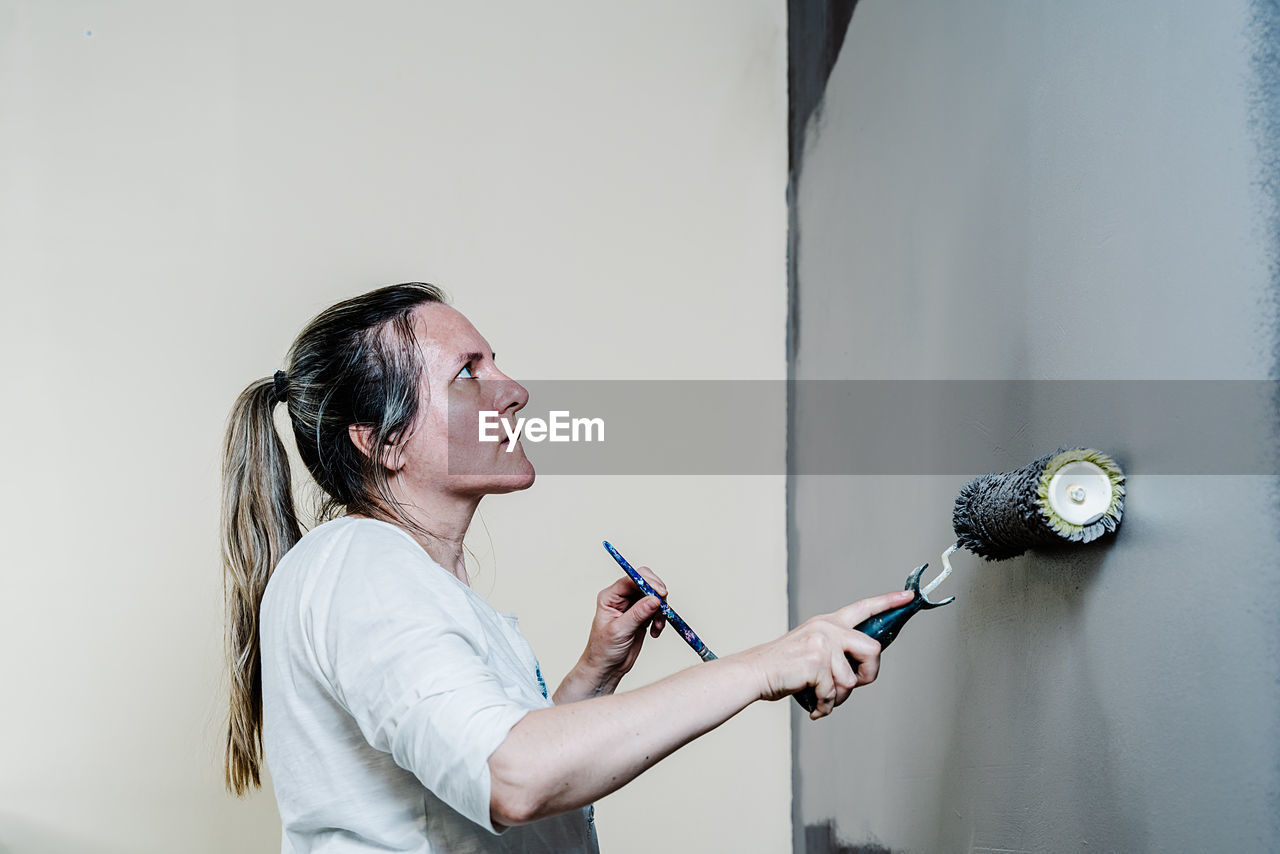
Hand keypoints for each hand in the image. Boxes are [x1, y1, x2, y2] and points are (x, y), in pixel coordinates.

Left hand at [573, 566, 668, 693]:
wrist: (607, 668)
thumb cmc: (604, 649)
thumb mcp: (620, 631)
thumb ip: (637, 614)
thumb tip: (654, 599)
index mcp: (610, 597)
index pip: (631, 579)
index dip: (648, 582)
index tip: (661, 593)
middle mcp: (621, 598)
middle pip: (645, 583)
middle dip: (657, 593)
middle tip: (664, 607)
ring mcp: (632, 607)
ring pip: (654, 596)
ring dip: (660, 609)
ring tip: (658, 626)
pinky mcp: (642, 617)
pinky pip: (657, 610)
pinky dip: (660, 619)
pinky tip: (655, 632)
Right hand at [735, 589, 914, 719]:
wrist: (754, 673)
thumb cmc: (783, 668)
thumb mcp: (812, 648)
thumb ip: (836, 651)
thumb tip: (861, 671)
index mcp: (828, 623)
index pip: (863, 607)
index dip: (888, 602)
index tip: (908, 597)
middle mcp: (827, 628)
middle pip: (873, 649)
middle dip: (869, 673)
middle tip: (854, 684)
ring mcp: (822, 644)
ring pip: (851, 681)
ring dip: (837, 697)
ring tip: (820, 697)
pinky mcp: (816, 663)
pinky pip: (833, 694)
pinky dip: (824, 707)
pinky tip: (814, 706)